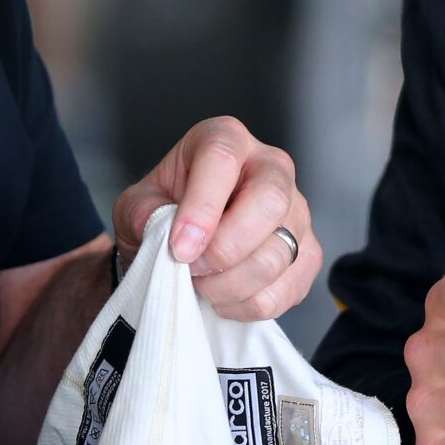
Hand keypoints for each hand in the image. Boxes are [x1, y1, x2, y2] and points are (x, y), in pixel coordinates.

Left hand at [112, 116, 318, 320]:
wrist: (182, 244)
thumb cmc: (164, 213)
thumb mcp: (137, 206)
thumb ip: (142, 212)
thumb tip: (158, 227)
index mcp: (225, 139)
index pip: (223, 159)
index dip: (202, 207)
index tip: (180, 248)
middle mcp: (270, 166)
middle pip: (269, 201)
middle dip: (226, 248)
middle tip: (191, 269)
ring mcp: (297, 210)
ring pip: (278, 253)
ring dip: (230, 284)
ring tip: (201, 284)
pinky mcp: (307, 252)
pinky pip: (287, 289)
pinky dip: (248, 305)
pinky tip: (224, 296)